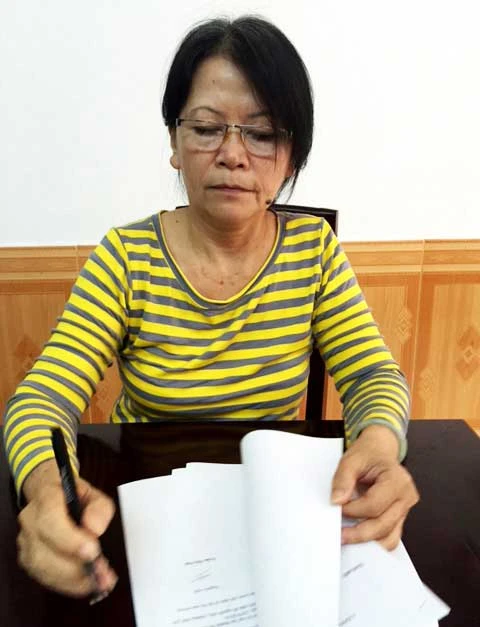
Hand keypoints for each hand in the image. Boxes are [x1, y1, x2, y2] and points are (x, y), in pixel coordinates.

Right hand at [17, 460, 117, 596]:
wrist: (49, 494)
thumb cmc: (71, 496)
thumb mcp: (93, 494)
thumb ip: (100, 508)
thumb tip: (94, 529)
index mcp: (45, 497)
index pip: (50, 519)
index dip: (70, 540)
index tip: (92, 551)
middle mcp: (30, 520)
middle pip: (43, 551)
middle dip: (75, 567)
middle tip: (102, 572)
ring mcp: (26, 541)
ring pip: (42, 568)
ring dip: (72, 580)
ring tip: (99, 580)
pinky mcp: (28, 560)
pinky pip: (44, 578)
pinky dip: (67, 584)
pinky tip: (86, 583)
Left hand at [331, 425, 418, 549]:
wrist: (380, 451)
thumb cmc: (369, 454)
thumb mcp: (352, 459)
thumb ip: (343, 479)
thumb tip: (337, 501)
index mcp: (397, 480)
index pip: (374, 504)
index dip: (353, 510)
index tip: (338, 507)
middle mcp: (406, 496)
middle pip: (383, 525)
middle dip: (358, 533)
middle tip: (340, 535)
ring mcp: (405, 509)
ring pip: (389, 537)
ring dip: (367, 540)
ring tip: (348, 536)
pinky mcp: (400, 517)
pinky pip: (390, 536)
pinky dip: (374, 540)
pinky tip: (359, 536)